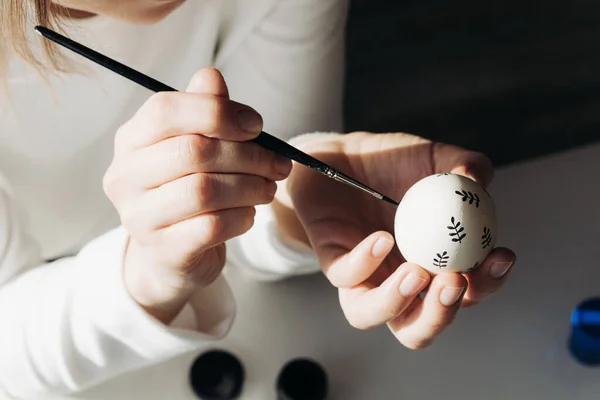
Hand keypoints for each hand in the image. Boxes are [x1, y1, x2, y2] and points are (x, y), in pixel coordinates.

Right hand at [103, 68, 291, 323]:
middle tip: (278, 164)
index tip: (257, 125)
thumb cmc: (187, 188)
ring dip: (250, 187)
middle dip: (248, 156)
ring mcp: (139, 217)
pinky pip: (211, 227)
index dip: (218, 112)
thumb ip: (203, 109)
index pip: (165, 110)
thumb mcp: (193, 144)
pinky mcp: (163, 250)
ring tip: (269, 188)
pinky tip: (250, 213)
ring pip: (204, 191)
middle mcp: (125, 177)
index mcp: (131, 140)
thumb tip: (210, 75)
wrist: (174, 253)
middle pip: (194, 152)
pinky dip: (242, 217)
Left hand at [275, 132, 515, 348]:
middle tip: (455, 281)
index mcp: (432, 265)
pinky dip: (364, 263)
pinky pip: (344, 276)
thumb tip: (477, 178)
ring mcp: (362, 275)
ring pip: (371, 315)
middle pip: (421, 325)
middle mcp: (397, 280)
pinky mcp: (333, 260)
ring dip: (397, 304)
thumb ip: (463, 165)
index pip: (467, 292)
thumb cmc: (393, 164)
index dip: (488, 283)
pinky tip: (382, 239)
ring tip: (416, 273)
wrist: (344, 153)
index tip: (501, 255)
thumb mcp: (433, 159)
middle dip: (442, 313)